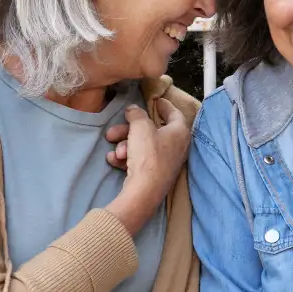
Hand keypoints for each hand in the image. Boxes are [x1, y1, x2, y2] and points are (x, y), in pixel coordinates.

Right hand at [105, 100, 189, 234]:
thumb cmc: (148, 155)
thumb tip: (134, 110)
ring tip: (116, 151)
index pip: (175, 113)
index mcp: (180, 132)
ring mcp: (166, 162)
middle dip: (129, 131)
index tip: (156, 100)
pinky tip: (115, 160)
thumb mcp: (140, 128)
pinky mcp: (156, 175)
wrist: (145, 191)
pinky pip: (140, 161)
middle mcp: (176, 147)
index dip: (165, 105)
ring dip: (125, 146)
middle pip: (150, 132)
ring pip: (142, 147)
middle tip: (113, 131)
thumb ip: (137, 115)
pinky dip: (127, 159)